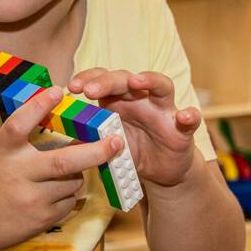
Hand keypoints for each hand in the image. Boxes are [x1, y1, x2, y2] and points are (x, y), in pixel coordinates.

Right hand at [0, 84, 121, 250]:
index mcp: (0, 151)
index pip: (21, 123)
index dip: (40, 105)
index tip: (59, 90)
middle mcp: (18, 175)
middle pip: (64, 161)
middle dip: (95, 150)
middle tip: (117, 140)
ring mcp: (32, 200)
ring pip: (72, 181)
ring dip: (79, 170)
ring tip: (76, 163)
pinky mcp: (41, 220)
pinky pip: (68, 201)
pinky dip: (70, 192)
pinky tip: (59, 186)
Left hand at [68, 67, 203, 187]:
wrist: (160, 172)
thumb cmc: (132, 150)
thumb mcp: (106, 145)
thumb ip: (87, 139)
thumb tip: (60, 139)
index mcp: (119, 100)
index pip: (102, 79)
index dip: (88, 78)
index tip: (72, 87)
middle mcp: (141, 99)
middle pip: (126, 79)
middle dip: (107, 81)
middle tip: (90, 90)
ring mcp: (164, 110)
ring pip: (161, 86)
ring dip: (149, 80)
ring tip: (136, 81)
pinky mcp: (182, 128)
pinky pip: (190, 118)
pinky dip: (189, 115)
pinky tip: (184, 116)